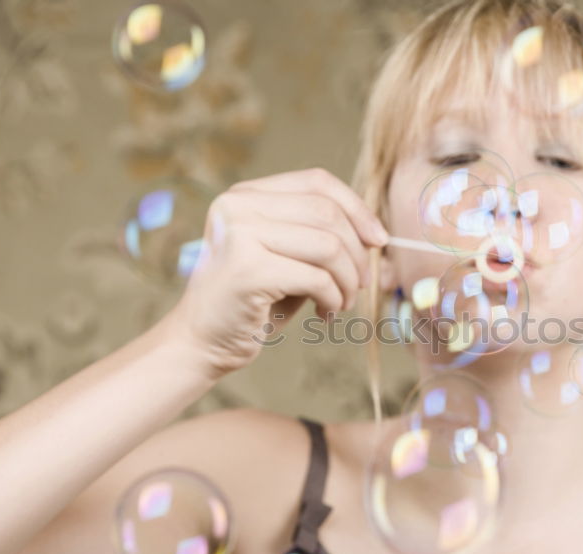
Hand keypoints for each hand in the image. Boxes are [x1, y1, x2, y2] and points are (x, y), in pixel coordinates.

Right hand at [160, 167, 387, 377]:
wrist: (203, 342)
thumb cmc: (253, 301)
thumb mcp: (287, 255)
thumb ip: (319, 234)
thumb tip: (374, 233)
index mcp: (246, 195)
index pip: (317, 182)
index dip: (357, 208)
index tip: (378, 240)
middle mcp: (238, 206)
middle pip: (327, 213)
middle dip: (357, 253)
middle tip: (360, 284)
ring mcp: (239, 235)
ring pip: (328, 246)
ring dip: (348, 281)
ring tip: (342, 302)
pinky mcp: (247, 270)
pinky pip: (317, 278)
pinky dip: (332, 298)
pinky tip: (324, 313)